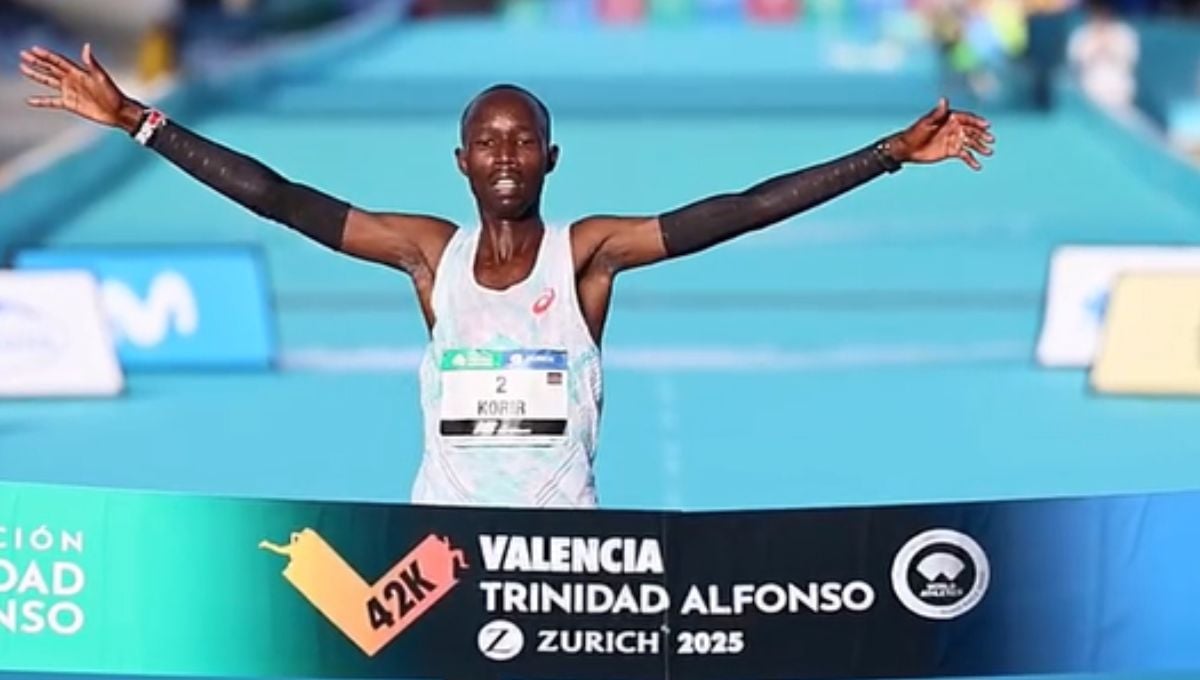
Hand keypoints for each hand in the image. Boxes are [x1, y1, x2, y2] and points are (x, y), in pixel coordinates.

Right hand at [19, 43, 141, 131]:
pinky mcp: (70, 104)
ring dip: (36, 75)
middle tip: (23, 55)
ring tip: (23, 68)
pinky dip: (41, 101)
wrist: (119, 112)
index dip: (46, 55)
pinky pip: (52, 101)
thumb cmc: (113, 94)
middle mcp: (72, 80)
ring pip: (48, 81)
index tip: (34, 49)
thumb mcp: (102, 78)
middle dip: (37, 62)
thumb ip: (92, 63)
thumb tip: (86, 46)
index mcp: (78, 72)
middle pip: (50, 68)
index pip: (58, 61)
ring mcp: (70, 91)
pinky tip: (30, 100)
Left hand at [888, 98, 994, 170]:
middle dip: (982, 135)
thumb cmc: (915, 133)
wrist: (907, 149)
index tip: (987, 125)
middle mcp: (955, 127)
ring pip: (971, 143)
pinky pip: (965, 155)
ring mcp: (955, 139)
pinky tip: (978, 166)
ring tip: (988, 153)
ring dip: (980, 147)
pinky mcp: (952, 151)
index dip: (977, 121)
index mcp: (950, 117)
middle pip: (972, 130)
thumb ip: (938, 113)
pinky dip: (972, 160)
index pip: (967, 118)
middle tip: (990, 140)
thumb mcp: (926, 122)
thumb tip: (944, 99)